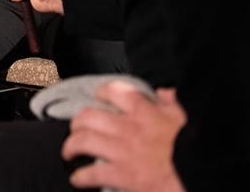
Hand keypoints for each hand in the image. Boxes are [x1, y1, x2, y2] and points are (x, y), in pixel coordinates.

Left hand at [63, 83, 185, 191]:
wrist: (202, 174)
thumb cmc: (197, 147)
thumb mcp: (187, 117)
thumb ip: (173, 102)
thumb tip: (165, 92)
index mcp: (145, 112)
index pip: (116, 92)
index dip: (103, 92)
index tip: (98, 96)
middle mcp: (128, 128)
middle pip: (89, 116)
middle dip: (78, 122)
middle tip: (76, 128)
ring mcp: (123, 152)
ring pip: (84, 141)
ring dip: (71, 146)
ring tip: (69, 151)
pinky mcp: (123, 176)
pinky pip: (93, 173)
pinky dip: (81, 177)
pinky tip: (78, 179)